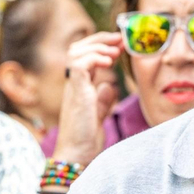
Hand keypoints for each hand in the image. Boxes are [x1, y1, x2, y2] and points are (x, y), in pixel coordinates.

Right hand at [54, 32, 121, 164]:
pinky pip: (78, 64)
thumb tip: (107, 86)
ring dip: (97, 46)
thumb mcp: (98, 115)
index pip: (85, 55)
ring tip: (114, 52)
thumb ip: (102, 100)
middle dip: (99, 39)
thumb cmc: (85, 139)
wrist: (76, 155)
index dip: (101, 45)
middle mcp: (73, 84)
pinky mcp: (75, 92)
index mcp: (79, 87)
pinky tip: (108, 62)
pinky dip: (94, 57)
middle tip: (120, 39)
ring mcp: (72, 87)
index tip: (120, 43)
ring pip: (76, 51)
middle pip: (77, 47)